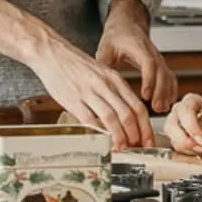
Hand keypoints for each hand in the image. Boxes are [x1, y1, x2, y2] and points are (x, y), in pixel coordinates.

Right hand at [30, 46, 155, 149]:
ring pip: (111, 118)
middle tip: (138, 148)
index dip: (145, 127)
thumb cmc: (77, 65)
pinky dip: (97, 132)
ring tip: (122, 148)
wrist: (53, 53)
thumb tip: (123, 117)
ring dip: (119, 136)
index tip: (148, 140)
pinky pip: (89, 119)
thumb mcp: (102, 74)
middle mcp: (106, 85)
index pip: (138, 106)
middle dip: (136, 135)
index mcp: (115, 79)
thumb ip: (113, 93)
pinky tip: (101, 140)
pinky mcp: (73, 99)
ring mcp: (90, 92)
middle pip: (128, 114)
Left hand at [95, 14, 177, 114]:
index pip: (148, 63)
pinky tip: (168, 103)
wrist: (126, 24)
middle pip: (161, 72)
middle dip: (160, 91)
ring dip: (167, 93)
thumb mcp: (106, 48)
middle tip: (156, 108)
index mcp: (138, 47)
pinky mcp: (160, 64)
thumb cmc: (116, 36)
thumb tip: (97, 86)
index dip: (149, 80)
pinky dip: (171, 90)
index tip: (145, 95)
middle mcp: (152, 52)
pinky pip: (170, 77)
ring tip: (161, 109)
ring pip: (168, 75)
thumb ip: (104, 66)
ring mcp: (158, 58)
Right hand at [165, 93, 201, 155]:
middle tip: (201, 148)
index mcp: (191, 101)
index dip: (192, 128)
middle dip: (185, 140)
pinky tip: (201, 151)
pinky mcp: (178, 138)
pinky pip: (178, 147)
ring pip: (173, 138)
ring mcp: (177, 125)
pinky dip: (189, 152)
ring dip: (188, 148)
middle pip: (172, 125)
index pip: (185, 112)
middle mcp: (180, 111)